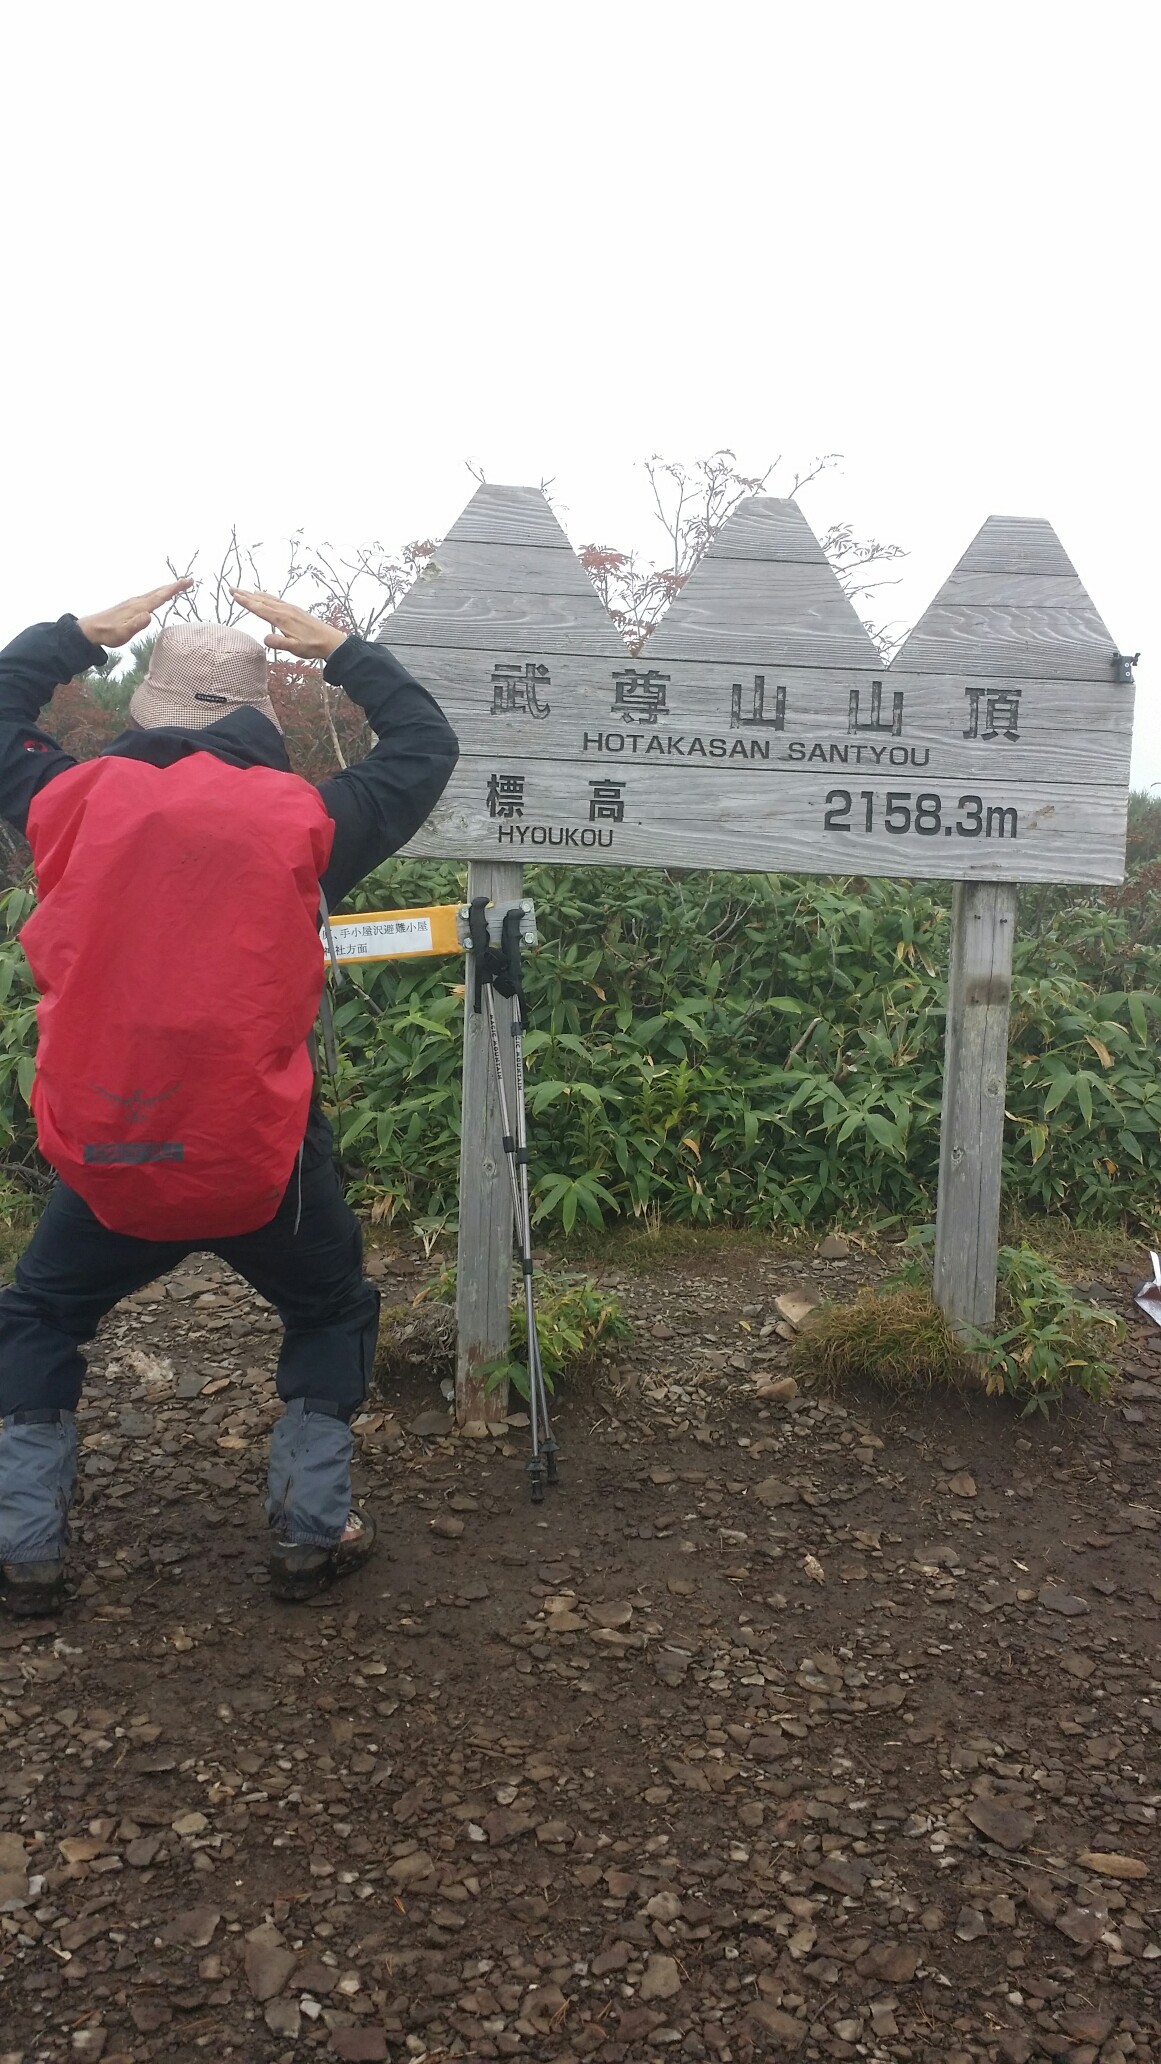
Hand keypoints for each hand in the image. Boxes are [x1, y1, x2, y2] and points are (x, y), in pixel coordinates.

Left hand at [77, 577, 193, 649]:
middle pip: (159, 591)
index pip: (160, 596)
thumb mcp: (123, 633)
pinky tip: (158, 597)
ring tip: (178, 586)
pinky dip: (158, 594)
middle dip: (175, 585)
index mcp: (139, 607)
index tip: (187, 581)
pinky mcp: (130, 606)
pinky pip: (149, 597)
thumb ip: (137, 625)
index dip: (175, 589)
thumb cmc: (108, 633)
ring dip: (167, 589)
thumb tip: (150, 615)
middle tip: (189, 581)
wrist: (91, 629)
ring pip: (154, 593)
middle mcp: (137, 602)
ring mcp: (133, 603)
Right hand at [230, 588, 347, 661]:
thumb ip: (279, 643)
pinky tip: (264, 595)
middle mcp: (284, 610)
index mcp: (281, 619)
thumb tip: (264, 639)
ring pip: (268, 599)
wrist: (331, 640)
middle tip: (231, 589)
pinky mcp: (295, 610)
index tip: (233, 595)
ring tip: (243, 590)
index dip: (245, 602)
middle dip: (245, 595)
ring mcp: (290, 608)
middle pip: (261, 600)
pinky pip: (276, 600)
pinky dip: (266, 596)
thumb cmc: (312, 646)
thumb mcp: (294, 648)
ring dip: (254, 594)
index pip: (259, 608)